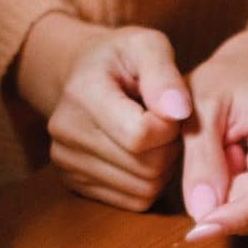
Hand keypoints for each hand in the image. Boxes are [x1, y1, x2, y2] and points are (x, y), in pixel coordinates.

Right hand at [19, 13, 194, 211]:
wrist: (82, 73)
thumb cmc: (122, 58)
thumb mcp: (147, 45)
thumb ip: (164, 74)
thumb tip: (180, 111)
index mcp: (82, 93)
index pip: (140, 135)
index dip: (170, 127)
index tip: (172, 108)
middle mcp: (66, 133)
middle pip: (145, 167)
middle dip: (169, 148)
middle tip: (167, 123)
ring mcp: (67, 163)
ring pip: (143, 189)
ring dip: (163, 167)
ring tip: (155, 136)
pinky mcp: (75, 184)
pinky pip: (134, 201)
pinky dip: (149, 182)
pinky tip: (143, 154)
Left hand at [179, 34, 247, 238]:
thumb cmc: (228, 83)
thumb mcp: (200, 107)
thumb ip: (201, 159)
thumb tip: (203, 213)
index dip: (237, 216)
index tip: (198, 232)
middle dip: (225, 196)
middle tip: (218, 150)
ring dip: (233, 196)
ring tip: (232, 154)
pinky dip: (242, 199)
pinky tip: (242, 167)